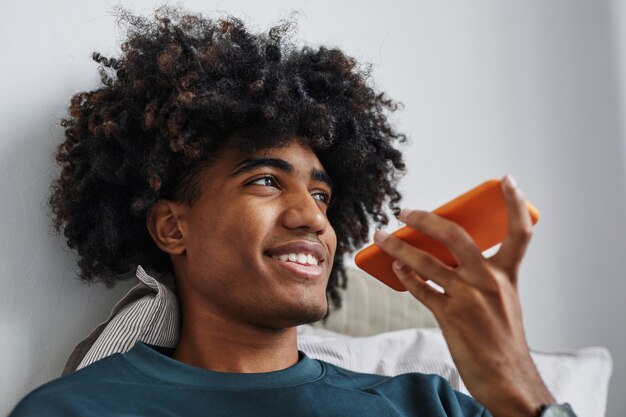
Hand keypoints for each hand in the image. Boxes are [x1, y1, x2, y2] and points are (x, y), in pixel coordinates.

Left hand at [373, 175, 553, 416]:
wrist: (508, 378)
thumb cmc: (504, 339)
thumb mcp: (503, 301)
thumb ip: (482, 276)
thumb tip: (448, 258)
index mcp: (507, 274)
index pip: (519, 231)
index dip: (514, 202)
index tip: (507, 180)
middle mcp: (489, 280)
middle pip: (455, 235)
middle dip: (426, 218)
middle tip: (405, 211)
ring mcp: (468, 297)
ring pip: (426, 260)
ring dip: (398, 245)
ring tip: (381, 237)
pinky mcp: (450, 315)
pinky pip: (420, 288)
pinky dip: (405, 275)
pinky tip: (395, 267)